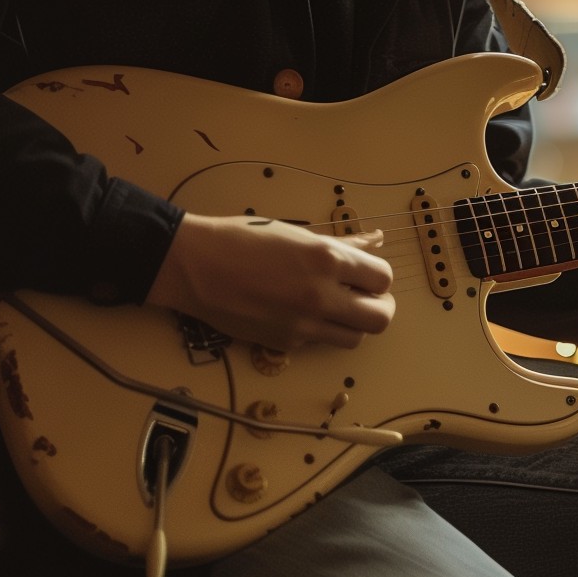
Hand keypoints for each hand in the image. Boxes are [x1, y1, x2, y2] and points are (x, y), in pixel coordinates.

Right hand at [147, 213, 395, 350]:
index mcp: (327, 259)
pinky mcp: (286, 343)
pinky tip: (302, 313)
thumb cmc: (243, 239)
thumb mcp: (297, 234)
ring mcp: (304, 324)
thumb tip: (376, 241)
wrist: (195, 265)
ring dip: (353, 324)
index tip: (367, 276)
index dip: (378, 279)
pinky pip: (320, 342)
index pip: (383, 279)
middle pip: (380, 318)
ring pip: (355, 338)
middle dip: (379, 308)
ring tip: (337, 309)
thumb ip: (342, 245)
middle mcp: (321, 295)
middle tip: (366, 299)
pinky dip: (320, 331)